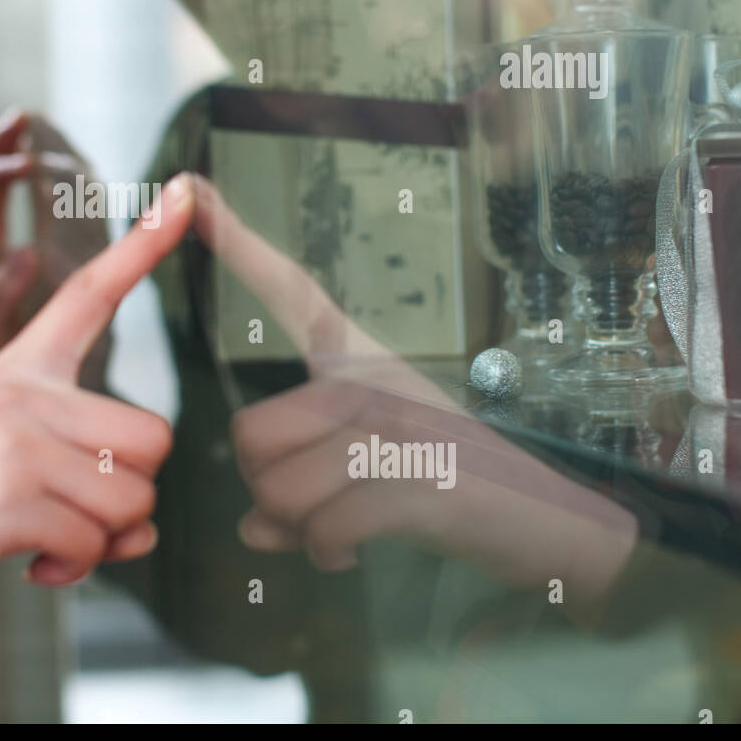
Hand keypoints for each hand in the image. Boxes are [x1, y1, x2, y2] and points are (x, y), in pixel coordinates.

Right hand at [0, 174, 195, 667]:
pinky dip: (73, 568)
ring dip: (103, 540)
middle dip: (132, 494)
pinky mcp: (9, 496)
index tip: (183, 191)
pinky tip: (33, 564)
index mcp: (19, 367)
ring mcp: (15, 438)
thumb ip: (80, 472)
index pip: (90, 291)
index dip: (144, 244)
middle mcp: (21, 388)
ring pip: (135, 497)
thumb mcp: (5, 460)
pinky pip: (94, 542)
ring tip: (49, 542)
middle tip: (77, 516)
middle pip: (153, 437)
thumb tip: (146, 526)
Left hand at [190, 175, 637, 611]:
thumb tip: (252, 529)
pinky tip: (353, 553)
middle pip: (250, 435)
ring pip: (280, 490)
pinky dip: (327, 553)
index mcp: (360, 361)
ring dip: (297, 529)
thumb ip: (300, 494)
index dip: (236, 240)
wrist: (549, 523)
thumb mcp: (366, 478)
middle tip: (309, 508)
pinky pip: (324, 527)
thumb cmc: (448, 487)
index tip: (191, 187)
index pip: (291, 290)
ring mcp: (396, 424)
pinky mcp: (415, 477)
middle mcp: (372, 378)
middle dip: (264, 490)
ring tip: (339, 531)